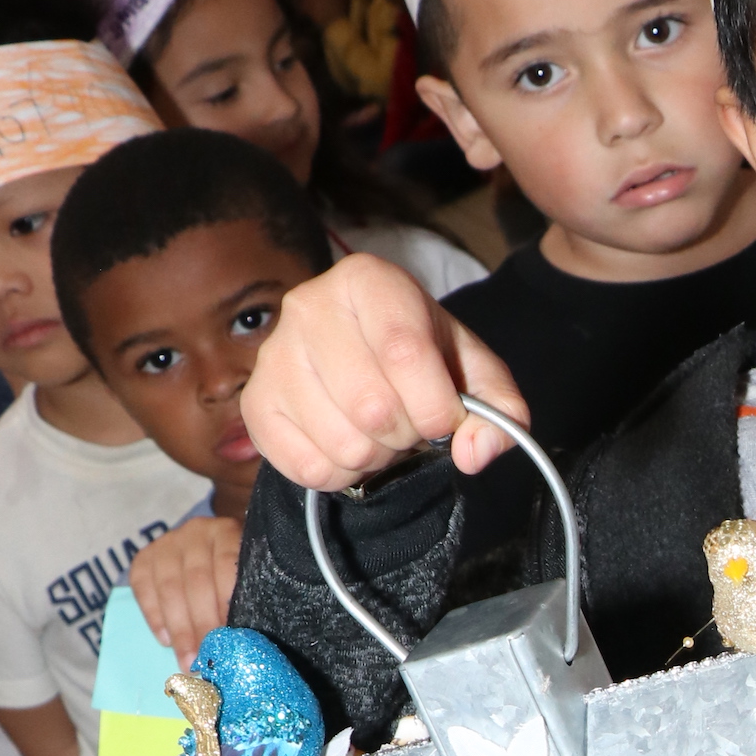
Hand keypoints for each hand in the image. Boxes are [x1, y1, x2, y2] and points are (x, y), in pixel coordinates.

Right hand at [129, 515, 240, 666]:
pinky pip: (144, 589)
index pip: (226, 564)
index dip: (225, 602)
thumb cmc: (234, 571)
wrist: (207, 548)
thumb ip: (246, 597)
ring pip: (170, 587)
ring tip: (187, 658)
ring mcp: (167, 543)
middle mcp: (195, 532)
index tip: (228, 637)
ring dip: (179, 628)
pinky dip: (154, 617)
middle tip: (206, 657)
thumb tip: (240, 641)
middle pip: (196, 580)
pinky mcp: (144, 558)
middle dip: (201, 624)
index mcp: (227, 532)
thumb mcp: (247, 575)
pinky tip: (166, 640)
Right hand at [237, 254, 526, 490]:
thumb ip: (500, 411)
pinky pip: (308, 468)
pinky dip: (342, 474)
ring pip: (342, 443)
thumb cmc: (423, 361)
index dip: (435, 405)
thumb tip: (475, 453)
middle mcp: (309, 306)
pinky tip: (347, 444)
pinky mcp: (255, 404)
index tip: (445, 422)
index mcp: (368, 280)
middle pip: (373, 406)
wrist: (366, 362)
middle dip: (407, 433)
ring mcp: (273, 356)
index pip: (403, 352)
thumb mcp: (475, 373)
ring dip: (376, 456)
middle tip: (408, 422)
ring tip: (378, 431)